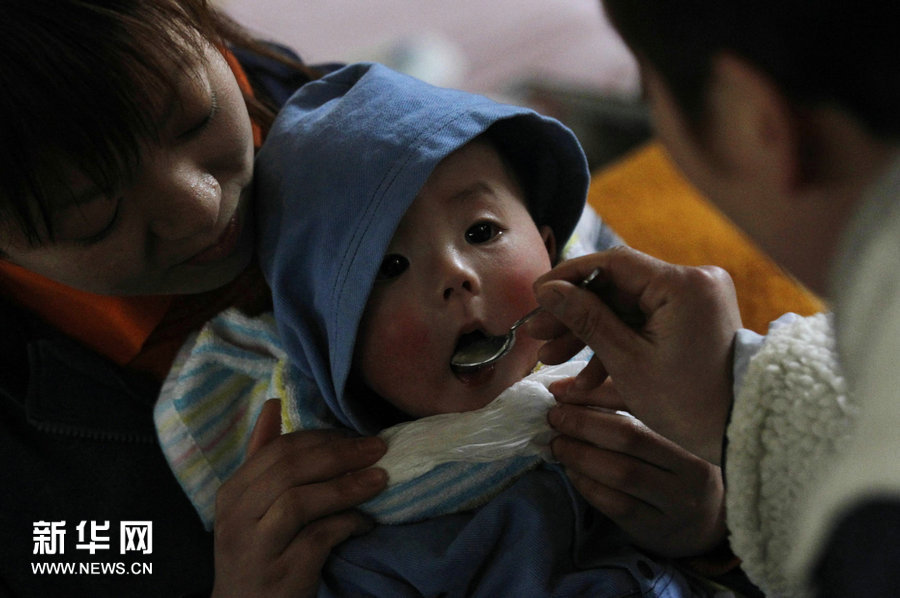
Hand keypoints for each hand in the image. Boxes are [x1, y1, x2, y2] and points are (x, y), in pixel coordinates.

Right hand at [211, 399, 387, 597]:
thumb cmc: (256, 550)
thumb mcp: (251, 504)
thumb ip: (264, 455)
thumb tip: (273, 403)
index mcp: (232, 493)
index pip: (278, 451)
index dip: (322, 439)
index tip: (357, 436)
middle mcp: (236, 518)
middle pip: (290, 471)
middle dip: (340, 455)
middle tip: (378, 449)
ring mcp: (255, 548)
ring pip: (300, 502)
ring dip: (347, 487)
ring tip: (380, 481)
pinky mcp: (280, 575)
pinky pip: (318, 538)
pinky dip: (347, 524)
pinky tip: (366, 522)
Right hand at [527, 247, 741, 463]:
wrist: (742, 432)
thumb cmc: (688, 403)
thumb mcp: (626, 361)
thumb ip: (585, 319)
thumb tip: (547, 290)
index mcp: (683, 285)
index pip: (613, 263)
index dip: (568, 277)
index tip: (537, 295)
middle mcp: (693, 283)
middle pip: (617, 286)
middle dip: (574, 313)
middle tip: (537, 334)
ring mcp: (695, 301)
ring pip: (626, 306)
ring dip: (589, 331)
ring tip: (552, 358)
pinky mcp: (693, 319)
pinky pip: (644, 321)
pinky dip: (616, 341)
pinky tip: (585, 374)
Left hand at [548, 404, 725, 556]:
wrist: (706, 522)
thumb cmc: (675, 463)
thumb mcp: (664, 430)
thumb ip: (625, 403)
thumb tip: (566, 387)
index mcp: (694, 429)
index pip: (641, 402)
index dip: (596, 393)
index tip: (561, 390)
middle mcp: (694, 465)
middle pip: (630, 436)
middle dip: (583, 424)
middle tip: (555, 418)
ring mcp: (679, 500)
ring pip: (622, 472)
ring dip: (580, 455)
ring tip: (558, 444)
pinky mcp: (660, 528)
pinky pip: (616, 504)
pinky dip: (587, 484)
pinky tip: (572, 472)